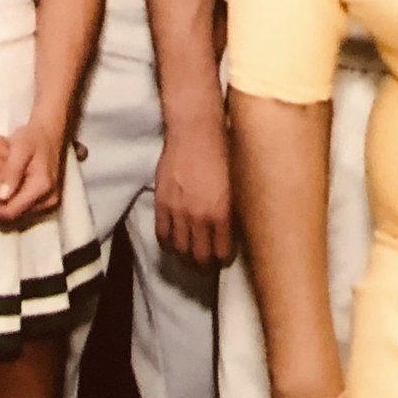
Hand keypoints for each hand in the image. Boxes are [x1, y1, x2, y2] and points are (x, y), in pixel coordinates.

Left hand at [0, 118, 64, 227]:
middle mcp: (49, 198)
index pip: (12, 211)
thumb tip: (1, 196)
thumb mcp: (20, 148)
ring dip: (2, 209)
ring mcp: (49, 201)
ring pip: (20, 216)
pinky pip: (25, 209)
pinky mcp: (47, 200)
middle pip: (16, 216)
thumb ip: (11, 172)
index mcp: (42, 187)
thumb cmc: (33, 137)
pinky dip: (11, 205)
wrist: (50, 132)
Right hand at [153, 117, 234, 269]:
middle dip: (204, 266)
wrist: (196, 132)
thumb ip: (230, 211)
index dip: (222, 260)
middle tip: (206, 265)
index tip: (222, 259)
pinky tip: (173, 242)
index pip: (221, 252)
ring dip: (185, 257)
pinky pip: (161, 234)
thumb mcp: (235, 185)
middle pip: (200, 256)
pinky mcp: (162, 203)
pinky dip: (167, 243)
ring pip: (180, 249)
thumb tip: (229, 230)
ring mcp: (178, 211)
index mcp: (222, 213)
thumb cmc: (222, 152)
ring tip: (189, 256)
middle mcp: (200, 217)